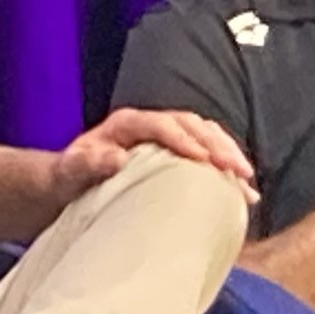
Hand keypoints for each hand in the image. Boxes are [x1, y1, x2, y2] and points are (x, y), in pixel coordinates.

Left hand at [52, 107, 259, 199]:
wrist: (68, 186)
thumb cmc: (69, 179)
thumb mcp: (70, 171)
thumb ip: (87, 163)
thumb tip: (117, 158)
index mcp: (126, 124)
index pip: (161, 124)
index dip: (183, 138)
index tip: (202, 158)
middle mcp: (149, 125)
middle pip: (191, 125)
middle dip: (217, 145)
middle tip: (238, 170)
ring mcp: (164, 138)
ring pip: (204, 135)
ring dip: (227, 154)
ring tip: (245, 178)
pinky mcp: (173, 154)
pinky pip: (205, 152)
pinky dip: (223, 167)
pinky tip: (240, 189)